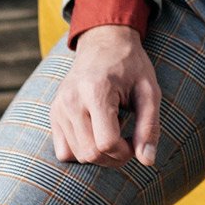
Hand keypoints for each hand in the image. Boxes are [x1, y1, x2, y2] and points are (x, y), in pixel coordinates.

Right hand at [49, 25, 160, 167]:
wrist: (104, 42)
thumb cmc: (131, 66)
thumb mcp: (149, 91)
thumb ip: (150, 125)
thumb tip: (148, 161)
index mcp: (96, 91)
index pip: (107, 143)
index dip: (126, 152)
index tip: (136, 141)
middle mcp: (72, 100)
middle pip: (90, 154)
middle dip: (114, 157)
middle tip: (128, 141)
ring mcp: (59, 107)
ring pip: (77, 156)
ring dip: (99, 154)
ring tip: (113, 131)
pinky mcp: (54, 113)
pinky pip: (63, 151)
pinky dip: (81, 151)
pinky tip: (96, 133)